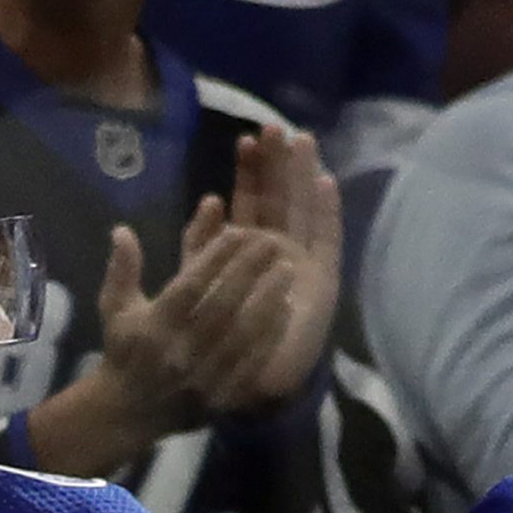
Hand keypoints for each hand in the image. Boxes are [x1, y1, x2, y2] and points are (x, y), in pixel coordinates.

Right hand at [84, 201, 285, 446]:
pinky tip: (284, 310)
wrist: (126, 414)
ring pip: (241, 334)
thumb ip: (122, 270)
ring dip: (267, 300)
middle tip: (274, 243)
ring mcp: (201, 378)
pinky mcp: (218, 398)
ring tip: (286, 271)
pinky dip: (269, 336)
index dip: (215, 257)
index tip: (238, 231)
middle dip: (249, 271)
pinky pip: (251, 364)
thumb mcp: (115, 310)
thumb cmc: (124, 353)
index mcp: (153, 329)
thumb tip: (122, 230)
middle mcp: (178, 353)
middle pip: (221, 306)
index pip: (189, 286)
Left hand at [216, 126, 341, 411]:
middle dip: (276, 163)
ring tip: (300, 139)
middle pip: (277, 198)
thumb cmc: (212, 343)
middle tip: (272, 124)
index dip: (247, 173)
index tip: (243, 140)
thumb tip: (197, 205)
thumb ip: (191, 252)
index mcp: (242, 253)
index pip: (248, 202)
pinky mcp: (322, 280)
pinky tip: (324, 182)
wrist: (241, 387)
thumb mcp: (186, 294)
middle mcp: (274, 252)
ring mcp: (301, 263)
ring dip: (302, 176)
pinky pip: (325, 240)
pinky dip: (326, 212)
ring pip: (302, 211)